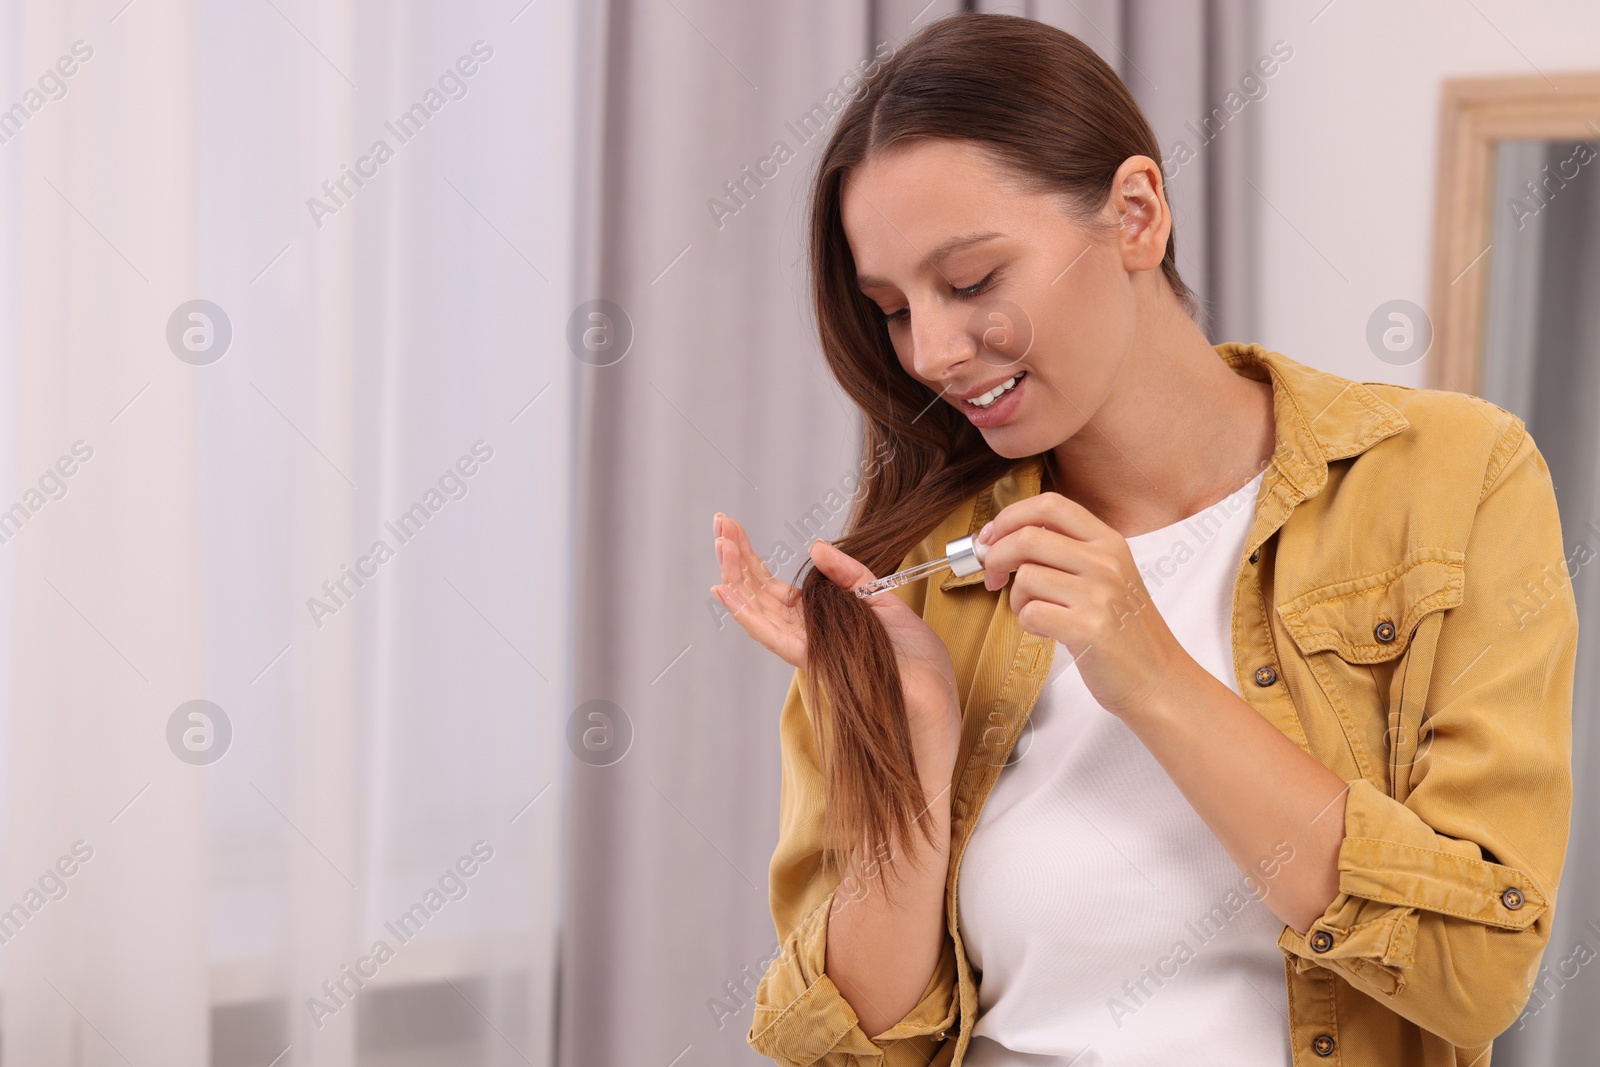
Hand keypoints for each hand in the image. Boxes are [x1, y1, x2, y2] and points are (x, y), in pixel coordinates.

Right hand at [710, 513, 961, 749]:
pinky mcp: (817, 663)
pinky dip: (749, 614)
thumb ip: (850, 576)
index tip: (732, 526)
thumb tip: (816, 547)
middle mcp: (807, 636)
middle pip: (760, 594)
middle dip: (738, 558)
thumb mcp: (885, 602)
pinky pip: (776, 638)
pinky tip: (728, 592)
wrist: (937, 701)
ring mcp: (809, 650)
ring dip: (737, 576)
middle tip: (718, 524)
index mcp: (821, 619)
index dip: (752, 557)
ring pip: (760, 611)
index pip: (775, 587)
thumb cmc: (917, 662)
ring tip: (720, 543)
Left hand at [976, 493, 1188, 717]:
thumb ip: (1066, 552)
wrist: (1158, 678)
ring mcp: (1100, 595)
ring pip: (1026, 577)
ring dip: (1016, 599)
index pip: (1050, 504)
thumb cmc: (1123, 629)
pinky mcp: (1089, 629)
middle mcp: (1106, 562)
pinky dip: (1027, 623)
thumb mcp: (1107, 575)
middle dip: (995, 557)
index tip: (990, 537)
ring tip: (1034, 612)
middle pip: (1028, 538)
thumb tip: (1001, 538)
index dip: (1010, 516)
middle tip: (992, 577)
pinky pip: (1032, 613)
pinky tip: (1046, 630)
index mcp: (1109, 541)